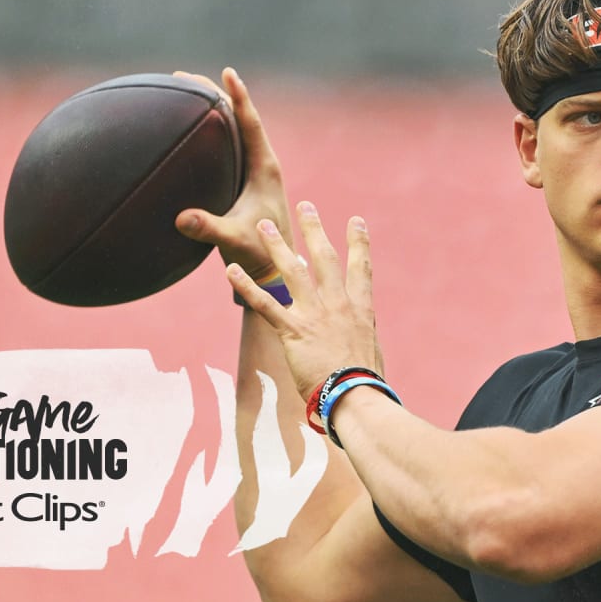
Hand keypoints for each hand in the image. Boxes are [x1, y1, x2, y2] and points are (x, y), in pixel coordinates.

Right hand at [173, 67, 291, 279]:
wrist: (274, 269)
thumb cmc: (260, 253)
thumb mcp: (234, 240)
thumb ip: (211, 228)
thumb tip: (182, 219)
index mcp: (265, 169)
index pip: (252, 124)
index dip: (240, 97)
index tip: (229, 72)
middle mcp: (261, 164)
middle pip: (239, 119)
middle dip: (215, 95)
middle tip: (183, 76)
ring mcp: (252, 172)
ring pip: (233, 131)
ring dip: (211, 110)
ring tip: (182, 92)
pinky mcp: (242, 182)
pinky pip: (226, 148)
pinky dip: (208, 132)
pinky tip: (188, 130)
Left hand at [228, 202, 384, 400]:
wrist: (356, 396)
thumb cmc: (366, 382)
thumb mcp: (371, 351)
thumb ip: (362, 336)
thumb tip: (361, 336)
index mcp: (361, 309)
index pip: (361, 267)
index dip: (358, 242)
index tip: (355, 220)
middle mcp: (338, 304)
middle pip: (325, 257)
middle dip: (313, 228)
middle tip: (304, 205)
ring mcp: (315, 315)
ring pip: (293, 271)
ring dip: (276, 246)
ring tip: (263, 226)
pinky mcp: (293, 331)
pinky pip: (265, 303)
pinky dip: (245, 286)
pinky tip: (230, 270)